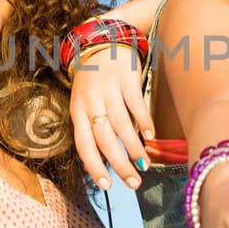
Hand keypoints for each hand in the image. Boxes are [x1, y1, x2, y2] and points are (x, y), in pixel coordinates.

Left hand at [70, 44, 154, 190]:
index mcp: (77, 111)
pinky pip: (136, 104)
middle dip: (120, 165)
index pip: (83, 145)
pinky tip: (151, 136)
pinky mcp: (126, 79)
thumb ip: (93, 128)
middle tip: (134, 183)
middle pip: (105, 140)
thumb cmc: (93, 81)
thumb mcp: (84, 103)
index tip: (107, 185)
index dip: (94, 166)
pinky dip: (144, 122)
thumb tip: (107, 161)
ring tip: (144, 165)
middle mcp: (91, 102)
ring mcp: (108, 90)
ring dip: (134, 149)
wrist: (101, 41)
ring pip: (121, 126)